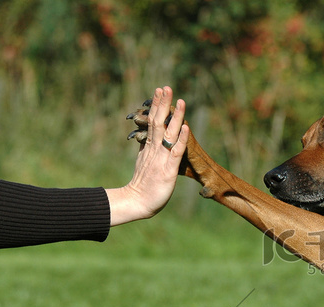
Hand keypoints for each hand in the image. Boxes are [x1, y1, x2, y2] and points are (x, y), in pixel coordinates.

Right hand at [106, 86, 189, 225]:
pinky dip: (181, 138)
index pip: (153, 122)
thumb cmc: (143, 186)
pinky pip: (176, 151)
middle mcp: (155, 149)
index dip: (156, 106)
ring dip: (174, 116)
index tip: (159, 91)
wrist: (138, 202)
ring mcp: (161, 158)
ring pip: (168, 132)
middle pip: (158, 122)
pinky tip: (185, 127)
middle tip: (166, 87)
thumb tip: (143, 137)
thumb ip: (144, 149)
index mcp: (149, 147)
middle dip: (162, 104)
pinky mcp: (168, 169)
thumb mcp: (143, 162)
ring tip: (179, 100)